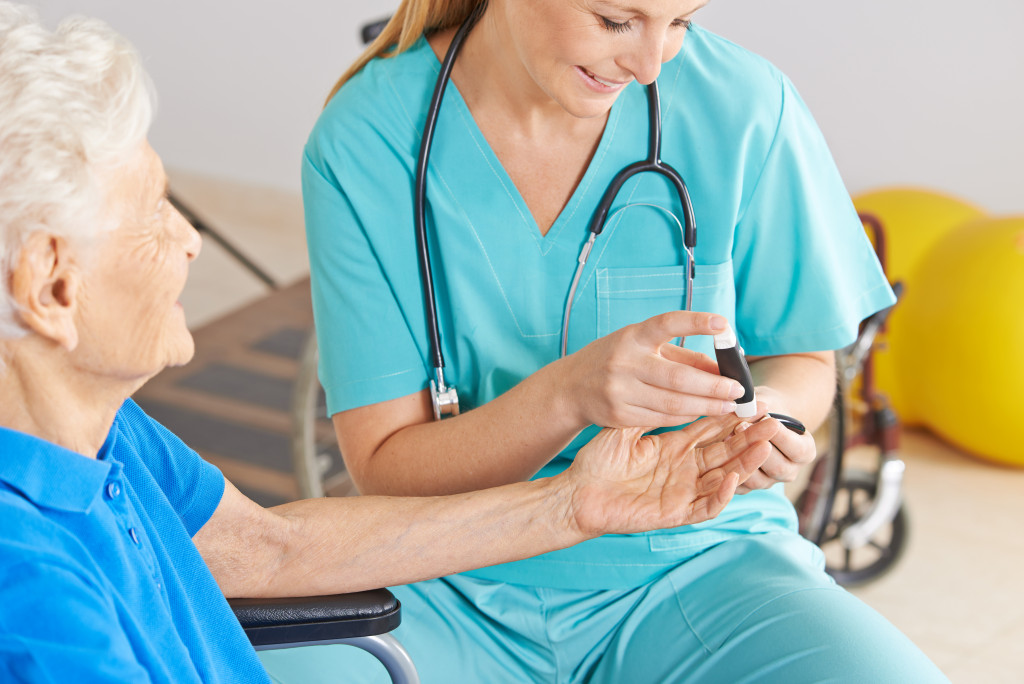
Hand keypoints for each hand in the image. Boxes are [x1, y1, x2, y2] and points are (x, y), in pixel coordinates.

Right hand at [557, 311, 746, 429]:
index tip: (723, 324)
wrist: (571, 388)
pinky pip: (662, 419)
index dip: (695, 322)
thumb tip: (722, 367)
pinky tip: (702, 414)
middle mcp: (624, 362)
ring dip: (706, 406)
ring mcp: (619, 391)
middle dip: (713, 385)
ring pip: (673, 404)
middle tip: (738, 390)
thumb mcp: (642, 347)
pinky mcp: (619, 415)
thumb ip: (681, 356)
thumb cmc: (615, 360)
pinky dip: (686, 417)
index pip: (666, 324)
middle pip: (678, 377)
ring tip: (728, 406)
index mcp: (632, 337)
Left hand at [564, 413, 778, 535]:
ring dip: (746, 463)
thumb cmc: (597, 462)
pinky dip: (722, 494)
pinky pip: (706, 506)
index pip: (711, 431)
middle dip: (750, 437)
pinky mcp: (675, 514)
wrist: (577, 494)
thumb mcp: (625, 430)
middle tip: (773, 419)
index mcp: (674, 449)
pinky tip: (735, 477)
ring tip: (766, 444)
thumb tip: (670, 381)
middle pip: (726, 453)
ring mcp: (682, 493)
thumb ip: (650, 411)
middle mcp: (684, 470)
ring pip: (725, 478)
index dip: (732, 417)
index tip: (751, 401)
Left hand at [735, 388, 817, 492]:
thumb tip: (747, 406)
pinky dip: (728, 472)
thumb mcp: (769, 402)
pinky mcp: (749, 487)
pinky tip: (716, 454)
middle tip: (739, 427)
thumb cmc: (769, 408)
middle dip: (758, 447)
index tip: (766, 419)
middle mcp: (790, 471)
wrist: (761, 421)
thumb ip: (762, 406)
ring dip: (740, 460)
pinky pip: (739, 486)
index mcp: (805, 452)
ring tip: (726, 437)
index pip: (797, 449)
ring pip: (757, 480)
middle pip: (778, 467)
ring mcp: (769, 482)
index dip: (781, 436)